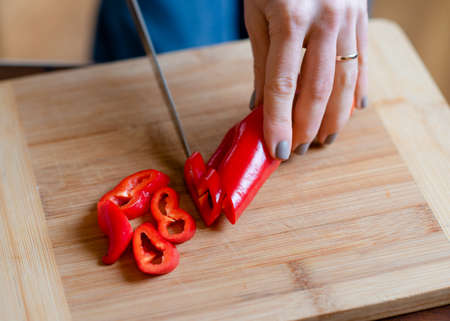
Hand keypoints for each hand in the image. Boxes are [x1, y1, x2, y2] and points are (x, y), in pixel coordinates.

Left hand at [245, 0, 367, 158]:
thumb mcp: (257, 16)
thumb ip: (262, 63)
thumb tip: (260, 106)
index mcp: (291, 20)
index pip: (282, 85)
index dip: (278, 122)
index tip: (276, 150)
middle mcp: (325, 22)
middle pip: (317, 90)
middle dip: (305, 127)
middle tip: (296, 150)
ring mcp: (348, 20)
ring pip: (345, 82)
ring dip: (334, 118)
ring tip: (322, 141)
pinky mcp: (362, 19)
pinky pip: (362, 62)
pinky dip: (356, 91)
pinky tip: (350, 112)